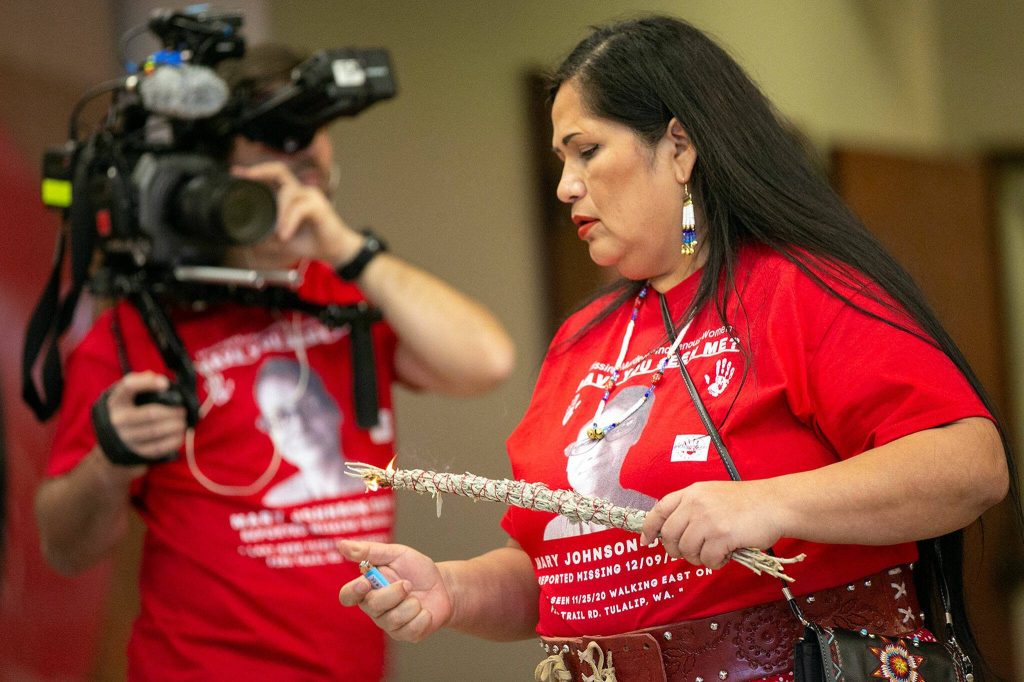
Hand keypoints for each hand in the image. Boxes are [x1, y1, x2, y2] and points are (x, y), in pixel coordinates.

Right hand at [105, 371, 186, 461]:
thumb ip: (140, 381)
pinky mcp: (136, 452)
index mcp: (117, 401)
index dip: (147, 383)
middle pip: (151, 413)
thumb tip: (156, 379)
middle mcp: (118, 419)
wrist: (113, 441)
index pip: (129, 387)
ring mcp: (126, 438)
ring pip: (157, 430)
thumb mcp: (127, 394)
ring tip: (183, 421)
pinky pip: (159, 447)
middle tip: (182, 410)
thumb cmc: (128, 409)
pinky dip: (174, 440)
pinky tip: (179, 434)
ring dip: (176, 425)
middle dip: (173, 411)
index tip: (165, 383)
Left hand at [231, 161, 362, 266]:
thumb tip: (244, 239)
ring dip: (279, 213)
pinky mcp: (318, 206)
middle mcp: (300, 192)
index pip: (271, 176)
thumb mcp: (280, 242)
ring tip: (278, 234)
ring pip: (287, 193)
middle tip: (246, 176)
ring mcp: (310, 196)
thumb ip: (264, 237)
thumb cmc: (311, 242)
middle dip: (260, 171)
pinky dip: (289, 221)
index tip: (236, 172)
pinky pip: (299, 209)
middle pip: (279, 170)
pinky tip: (286, 234)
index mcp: (291, 196)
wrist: (334, 251)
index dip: (255, 172)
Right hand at [337, 539, 452, 642]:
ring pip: (393, 620)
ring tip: (417, 597)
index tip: (366, 583)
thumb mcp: (396, 554)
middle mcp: (374, 608)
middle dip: (394, 593)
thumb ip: (370, 551)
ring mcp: (389, 624)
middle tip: (408, 583)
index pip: (347, 596)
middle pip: (373, 606)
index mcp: (367, 588)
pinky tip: (425, 610)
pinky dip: (423, 616)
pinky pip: (411, 630)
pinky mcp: (405, 635)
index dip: (353, 592)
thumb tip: (341, 545)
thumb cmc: (416, 569)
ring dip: (411, 604)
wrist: (443, 586)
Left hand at [639, 480, 780, 568]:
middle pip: (668, 535)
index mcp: (691, 492)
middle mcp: (695, 504)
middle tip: (691, 553)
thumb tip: (675, 534)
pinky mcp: (721, 536)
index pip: (659, 510)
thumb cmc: (747, 502)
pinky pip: (706, 559)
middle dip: (676, 550)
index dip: (649, 528)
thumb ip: (692, 509)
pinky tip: (726, 555)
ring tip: (714, 553)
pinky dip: (714, 563)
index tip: (647, 541)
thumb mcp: (713, 495)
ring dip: (698, 558)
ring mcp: (707, 520)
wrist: (775, 504)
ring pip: (686, 550)